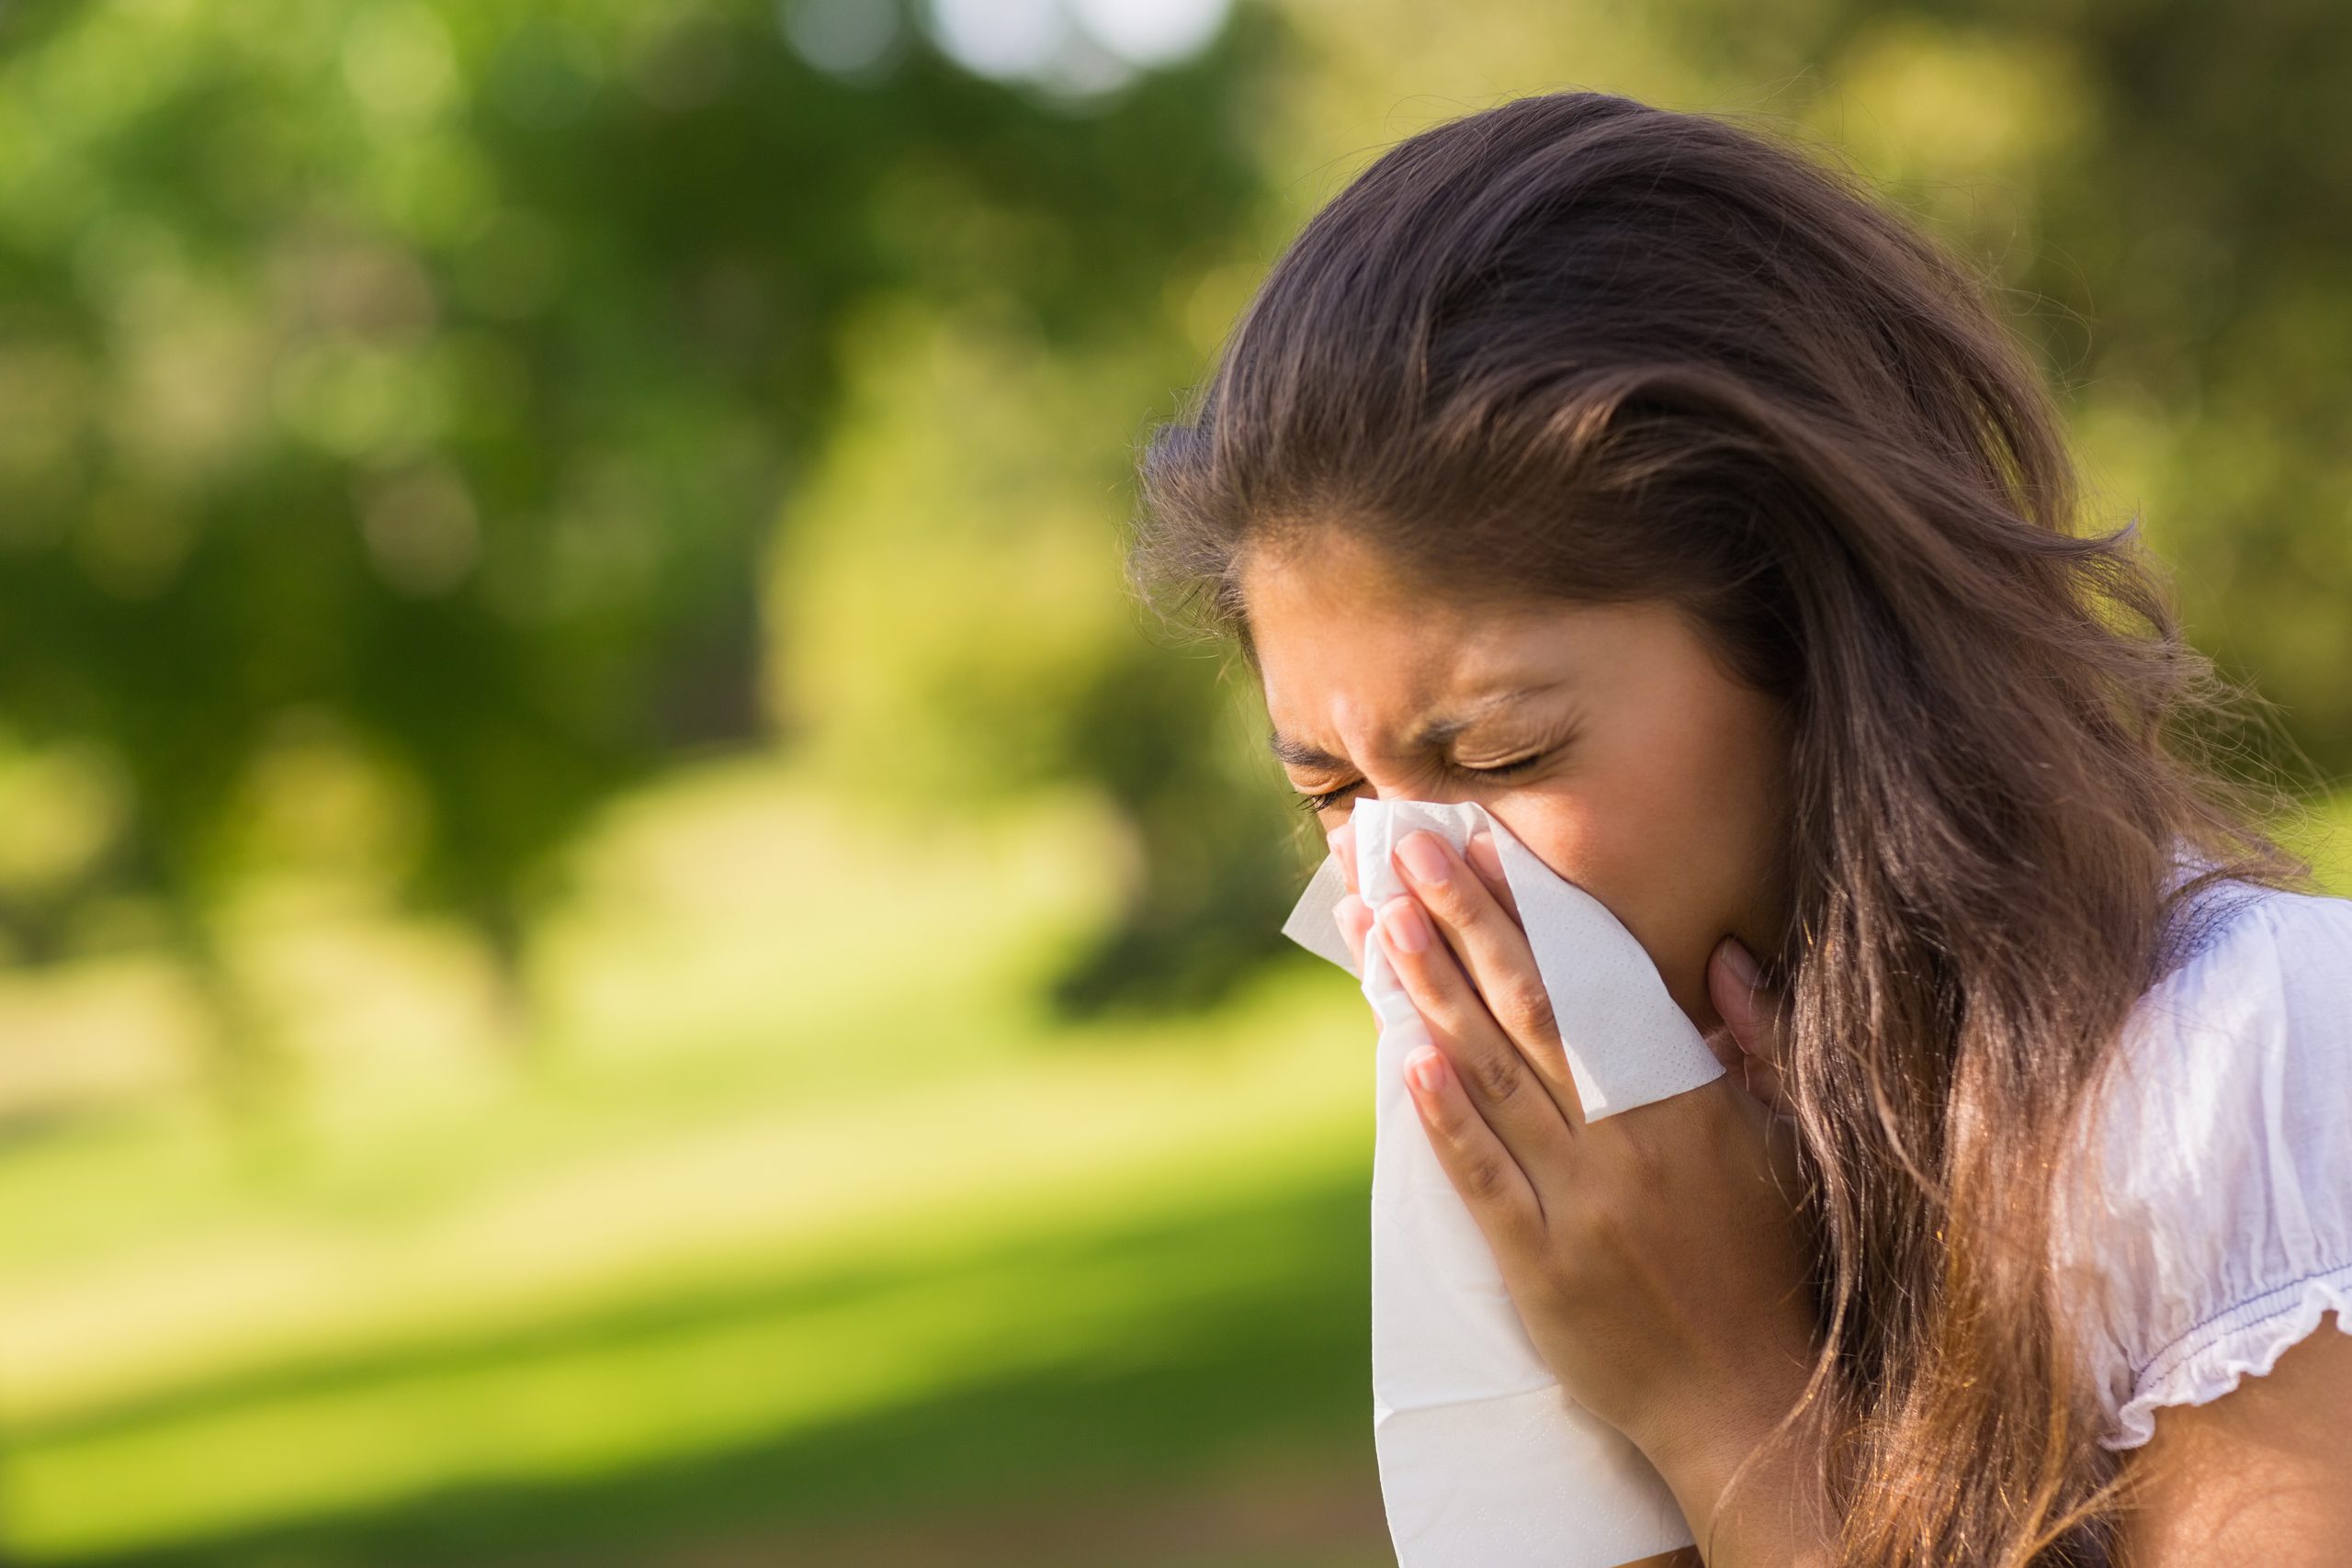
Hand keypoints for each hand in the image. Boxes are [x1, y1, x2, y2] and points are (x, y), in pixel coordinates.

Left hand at [1327, 822, 1832, 1557]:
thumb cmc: (1771, 1264)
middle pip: (1530, 1009)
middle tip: (1407, 851)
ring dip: (1433, 992)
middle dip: (1463, 921)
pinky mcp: (1542, 1268)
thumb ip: (1759, 1044)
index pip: (1598, 982)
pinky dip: (1445, 1118)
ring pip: (1492, 1077)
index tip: (1486, 849)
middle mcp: (1630, 1141)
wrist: (1750, 1401)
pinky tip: (1405, 1056)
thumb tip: (1724, 958)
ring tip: (1381, 920)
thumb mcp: (1786, 1142)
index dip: (1535, 913)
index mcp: (1689, 1100)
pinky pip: (1484, 1180)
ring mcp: (1582, 1205)